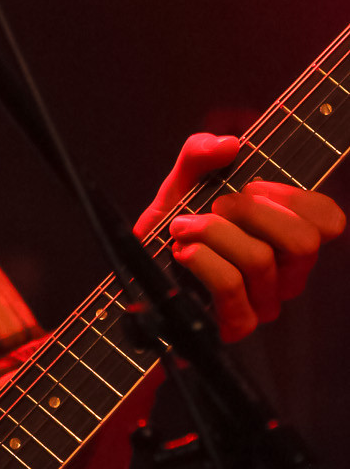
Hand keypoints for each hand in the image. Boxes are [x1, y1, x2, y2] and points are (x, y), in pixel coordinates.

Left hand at [136, 133, 344, 341]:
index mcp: (288, 236)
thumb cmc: (174, 225)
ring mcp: (264, 302)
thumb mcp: (183, 180)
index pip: (329, 220)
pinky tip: (183, 252)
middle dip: (252, 213)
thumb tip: (229, 145)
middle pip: (303, 242)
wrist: (139, 268)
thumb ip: (201, 153)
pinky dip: (203, 261)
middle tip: (216, 206)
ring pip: (260, 260)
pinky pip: (232, 287)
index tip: (253, 186)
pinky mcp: (237, 324)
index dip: (295, 198)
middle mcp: (286, 273)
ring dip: (213, 233)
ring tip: (183, 228)